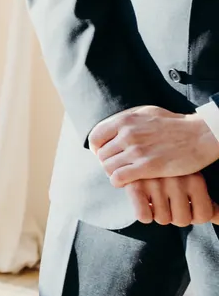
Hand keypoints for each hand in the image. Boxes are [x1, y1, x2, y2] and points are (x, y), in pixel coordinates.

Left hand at [91, 106, 218, 185]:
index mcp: (126, 120)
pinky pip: (118, 178)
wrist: (201, 135)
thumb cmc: (175, 124)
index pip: (95, 137)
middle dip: (107, 162)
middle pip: (101, 155)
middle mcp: (128, 134)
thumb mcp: (146, 113)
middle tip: (118, 166)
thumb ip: (127, 121)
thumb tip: (110, 129)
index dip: (97, 148)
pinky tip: (128, 182)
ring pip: (108, 167)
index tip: (105, 154)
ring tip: (124, 174)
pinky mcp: (148, 166)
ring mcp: (137, 150)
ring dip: (113, 173)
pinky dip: (119, 182)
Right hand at [125, 172, 217, 225]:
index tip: (184, 204)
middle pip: (182, 220)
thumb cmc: (170, 174)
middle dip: (173, 215)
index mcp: (196, 179)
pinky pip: (143, 216)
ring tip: (154, 197)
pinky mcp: (134, 185)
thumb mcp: (192, 184)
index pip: (203, 216)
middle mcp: (177, 180)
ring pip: (162, 219)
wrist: (138, 153)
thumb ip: (206, 204)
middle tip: (167, 201)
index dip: (193, 216)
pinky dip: (143, 214)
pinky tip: (143, 201)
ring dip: (157, 213)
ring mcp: (155, 182)